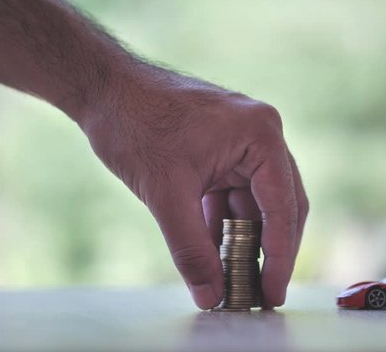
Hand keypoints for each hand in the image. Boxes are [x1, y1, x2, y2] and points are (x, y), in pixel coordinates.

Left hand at [78, 68, 308, 308]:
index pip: (283, 207)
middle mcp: (260, 136)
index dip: (280, 257)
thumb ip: (190, 249)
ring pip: (254, 205)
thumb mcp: (165, 194)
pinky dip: (222, 226)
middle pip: (279, 206)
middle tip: (262, 296)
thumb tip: (211, 296)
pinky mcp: (221, 151)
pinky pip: (231, 196)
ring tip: (236, 284)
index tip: (273, 295)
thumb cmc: (134, 125)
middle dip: (268, 252)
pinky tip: (213, 257)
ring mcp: (241, 143)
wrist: (102, 89)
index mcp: (260, 135)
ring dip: (243, 243)